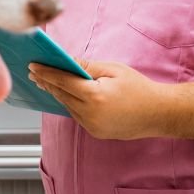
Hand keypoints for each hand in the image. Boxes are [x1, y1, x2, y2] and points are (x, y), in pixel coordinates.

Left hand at [28, 59, 168, 139]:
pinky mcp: (96, 132)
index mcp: (94, 96)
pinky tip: (64, 94)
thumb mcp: (113, 70)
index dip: (46, 72)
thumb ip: (88, 66)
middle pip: (62, 95)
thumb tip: (67, 60)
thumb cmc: (139, 88)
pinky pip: (77, 115)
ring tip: (45, 81)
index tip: (33, 66)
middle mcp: (91, 114)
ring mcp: (93, 126)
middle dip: (47, 82)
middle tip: (34, 72)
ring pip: (68, 106)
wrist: (160, 114)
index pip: (63, 81)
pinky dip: (70, 103)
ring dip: (57, 93)